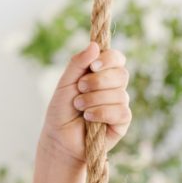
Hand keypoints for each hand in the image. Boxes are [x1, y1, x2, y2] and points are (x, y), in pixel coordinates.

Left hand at [40, 41, 131, 163]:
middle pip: (121, 74)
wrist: (59, 138)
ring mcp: (119, 104)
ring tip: (79, 107)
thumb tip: (94, 45)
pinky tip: (89, 118)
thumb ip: (78, 63)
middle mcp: (114, 87)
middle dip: (98, 82)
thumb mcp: (66, 83)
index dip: (109, 59)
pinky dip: (101, 113)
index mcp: (102, 73)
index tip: (93, 66)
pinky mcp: (122, 122)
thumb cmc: (62, 110)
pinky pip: (121, 112)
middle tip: (80, 89)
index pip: (117, 58)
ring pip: (119, 94)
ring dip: (94, 100)